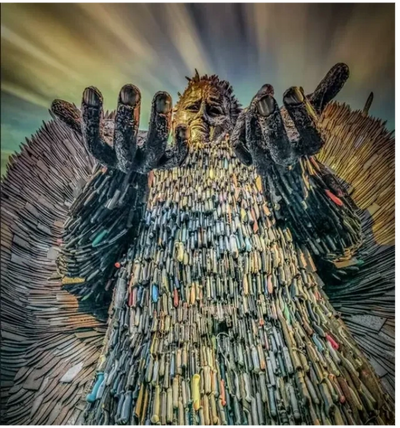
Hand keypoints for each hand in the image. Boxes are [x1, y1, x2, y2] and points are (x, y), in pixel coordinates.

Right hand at [51, 85, 189, 173]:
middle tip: (129, 88)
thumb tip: (54, 105)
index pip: (92, 142)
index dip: (90, 118)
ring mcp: (149, 164)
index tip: (90, 89)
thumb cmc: (112, 141)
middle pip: (125, 145)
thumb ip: (77, 121)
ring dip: (159, 123)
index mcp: (104, 156)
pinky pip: (177, 158)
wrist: (136, 167)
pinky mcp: (168, 163)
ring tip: (162, 95)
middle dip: (127, 118)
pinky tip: (183, 124)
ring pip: (155, 148)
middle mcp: (126, 163)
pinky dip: (182, 145)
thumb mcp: (95, 132)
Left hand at [232, 63, 349, 170]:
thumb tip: (343, 66)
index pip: (309, 135)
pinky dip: (241, 126)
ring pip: (255, 142)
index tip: (293, 89)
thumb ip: (326, 90)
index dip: (301, 113)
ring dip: (254, 114)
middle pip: (279, 145)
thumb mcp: (313, 110)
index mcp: (308, 146)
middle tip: (266, 98)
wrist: (281, 163)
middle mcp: (287, 156)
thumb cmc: (298, 130)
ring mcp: (266, 160)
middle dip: (271, 121)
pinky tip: (249, 111)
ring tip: (265, 92)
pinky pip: (238, 144)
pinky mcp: (248, 159)